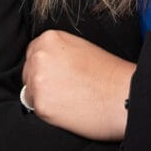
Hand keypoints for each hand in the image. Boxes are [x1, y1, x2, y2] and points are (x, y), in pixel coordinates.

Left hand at [21, 30, 135, 139]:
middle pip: (28, 72)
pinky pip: (36, 109)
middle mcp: (40, 56)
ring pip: (29, 92)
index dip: (45, 66)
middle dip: (42, 81)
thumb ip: (59, 52)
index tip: (56, 74)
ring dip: (44, 97)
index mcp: (50, 38)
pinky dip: (49, 112)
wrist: (123, 95)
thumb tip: (46, 64)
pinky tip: (68, 108)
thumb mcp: (81, 48)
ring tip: (69, 99)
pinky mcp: (40, 104)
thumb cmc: (109, 73)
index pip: (33, 53)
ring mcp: (38, 80)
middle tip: (65, 89)